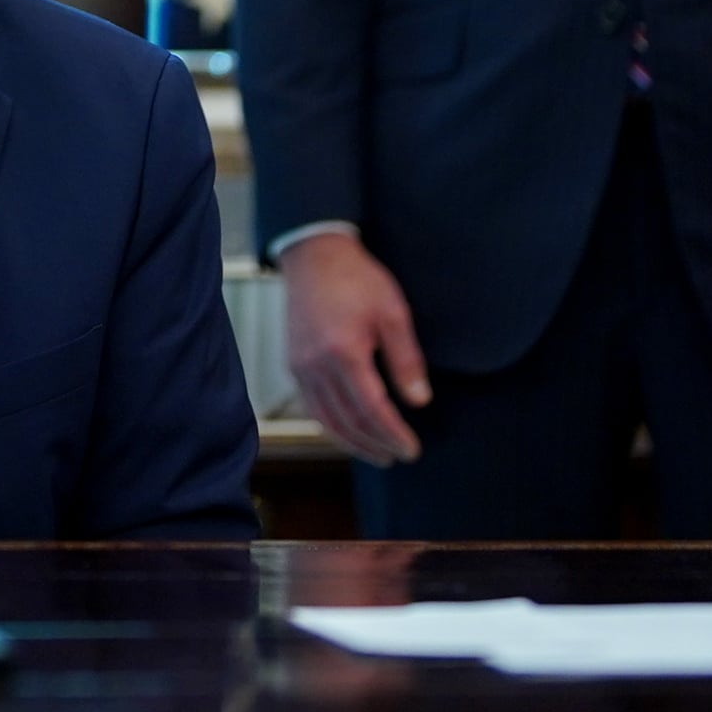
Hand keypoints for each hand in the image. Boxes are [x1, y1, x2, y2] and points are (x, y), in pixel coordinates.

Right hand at [281, 232, 430, 465]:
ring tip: (376, 453)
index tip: (411, 449)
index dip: (393, 434)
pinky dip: (331, 426)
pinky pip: (312, 407)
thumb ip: (406, 359)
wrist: (314, 255)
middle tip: (398, 456)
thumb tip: (419, 401)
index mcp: (344, 352)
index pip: (372, 409)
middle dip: (375, 444)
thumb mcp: (392, 312)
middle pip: (347, 421)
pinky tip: (348, 430)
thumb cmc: (357, 279)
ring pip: (325, 420)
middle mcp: (316, 366)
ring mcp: (300, 367)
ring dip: (352, 443)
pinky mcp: (293, 364)